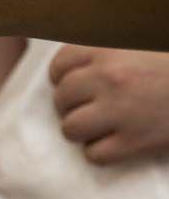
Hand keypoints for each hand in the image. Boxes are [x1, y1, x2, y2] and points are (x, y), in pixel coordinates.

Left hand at [49, 46, 168, 164]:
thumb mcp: (138, 44)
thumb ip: (107, 50)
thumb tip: (76, 64)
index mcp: (107, 50)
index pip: (59, 66)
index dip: (63, 78)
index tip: (75, 84)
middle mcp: (108, 78)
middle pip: (61, 99)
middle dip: (71, 105)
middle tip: (89, 107)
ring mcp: (120, 111)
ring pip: (70, 128)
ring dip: (81, 131)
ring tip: (98, 127)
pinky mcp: (136, 141)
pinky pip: (94, 155)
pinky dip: (100, 153)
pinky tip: (115, 144)